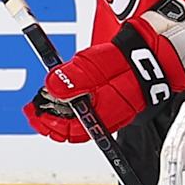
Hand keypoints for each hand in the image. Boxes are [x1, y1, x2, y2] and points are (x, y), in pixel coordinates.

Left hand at [24, 22, 184, 141]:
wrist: (151, 53)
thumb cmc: (128, 60)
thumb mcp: (95, 66)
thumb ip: (74, 78)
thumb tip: (52, 86)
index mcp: (102, 114)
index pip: (68, 130)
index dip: (47, 123)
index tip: (32, 110)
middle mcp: (104, 118)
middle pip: (70, 130)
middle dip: (48, 120)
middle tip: (32, 107)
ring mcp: (107, 111)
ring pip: (76, 120)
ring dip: (57, 112)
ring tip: (43, 99)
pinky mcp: (108, 102)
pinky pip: (85, 110)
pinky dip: (69, 105)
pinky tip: (62, 93)